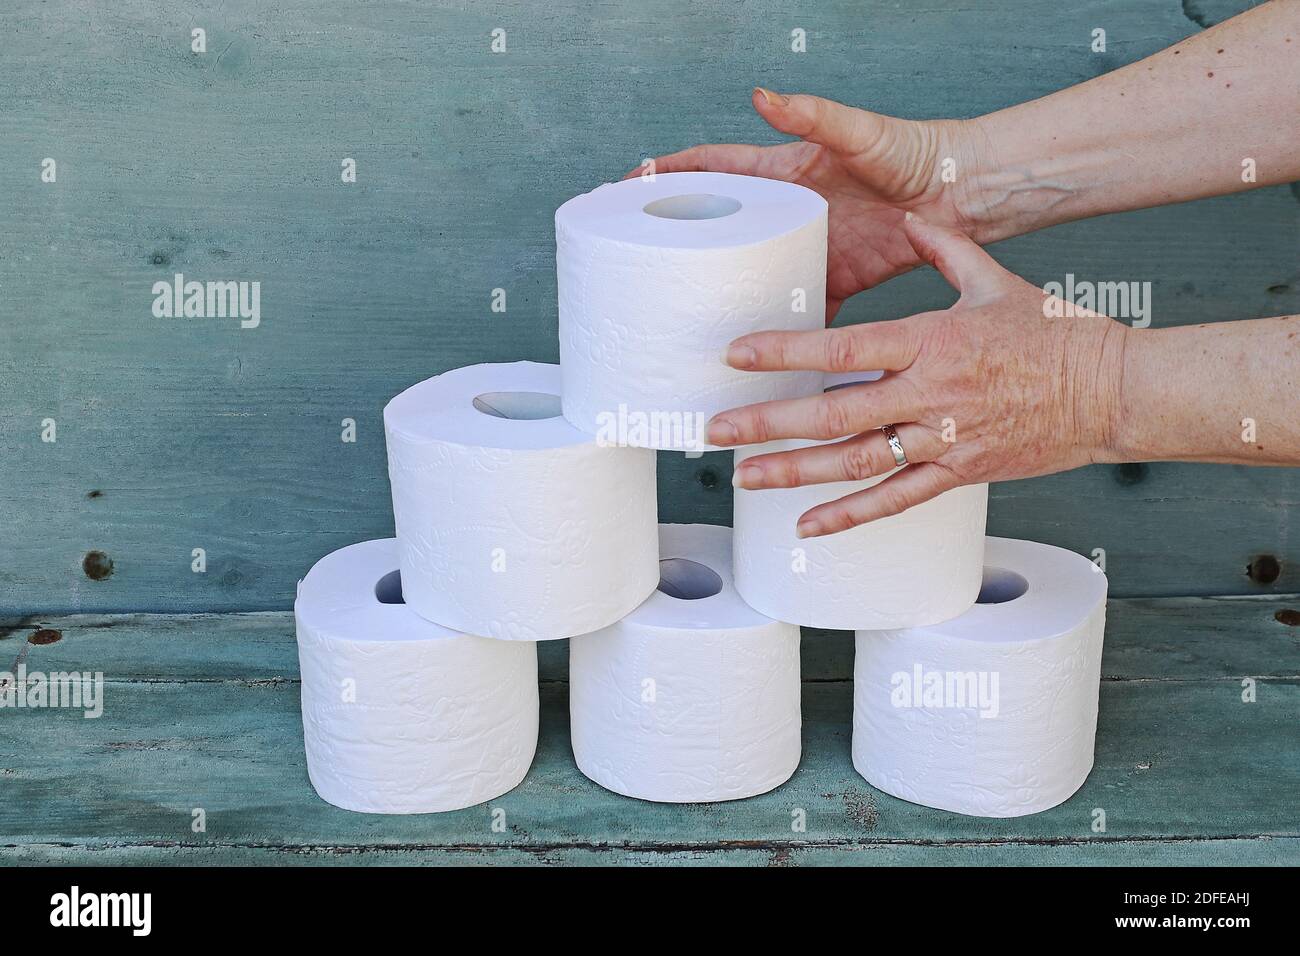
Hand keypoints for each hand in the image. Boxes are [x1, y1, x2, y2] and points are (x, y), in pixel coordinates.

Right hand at [629, 89, 988, 322]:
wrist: (958, 195)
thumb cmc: (910, 152)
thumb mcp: (857, 132)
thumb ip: (812, 115)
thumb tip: (764, 95)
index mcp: (785, 174)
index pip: (714, 169)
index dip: (671, 173)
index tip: (628, 184)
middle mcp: (788, 214)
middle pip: (722, 227)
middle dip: (681, 240)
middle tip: (637, 257)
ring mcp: (807, 249)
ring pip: (751, 274)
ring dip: (722, 293)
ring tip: (683, 316)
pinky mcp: (835, 281)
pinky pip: (799, 311)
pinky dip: (779, 333)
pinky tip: (755, 353)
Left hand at [706, 214, 1130, 536]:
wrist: (1110, 391)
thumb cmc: (1055, 334)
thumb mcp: (995, 280)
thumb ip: (943, 249)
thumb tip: (910, 217)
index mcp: (930, 340)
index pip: (841, 349)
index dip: (784, 352)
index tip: (735, 354)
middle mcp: (928, 394)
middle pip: (832, 413)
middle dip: (767, 422)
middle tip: (714, 431)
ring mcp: (942, 440)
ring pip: (855, 462)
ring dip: (793, 472)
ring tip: (742, 478)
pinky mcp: (958, 474)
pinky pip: (895, 500)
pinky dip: (848, 517)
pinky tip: (805, 527)